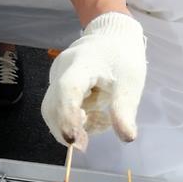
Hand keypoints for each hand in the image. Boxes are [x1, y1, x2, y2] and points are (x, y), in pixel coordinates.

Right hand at [41, 13, 146, 149]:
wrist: (112, 38)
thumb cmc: (122, 58)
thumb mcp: (130, 82)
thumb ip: (125, 109)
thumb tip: (127, 138)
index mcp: (82, 63)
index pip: (68, 89)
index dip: (67, 115)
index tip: (73, 140)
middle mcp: (62, 69)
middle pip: (52, 104)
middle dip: (66, 127)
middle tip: (85, 143)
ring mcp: (57, 76)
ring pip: (52, 109)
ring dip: (70, 125)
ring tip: (97, 122)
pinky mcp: (58, 85)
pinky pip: (58, 108)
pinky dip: (73, 120)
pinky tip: (93, 116)